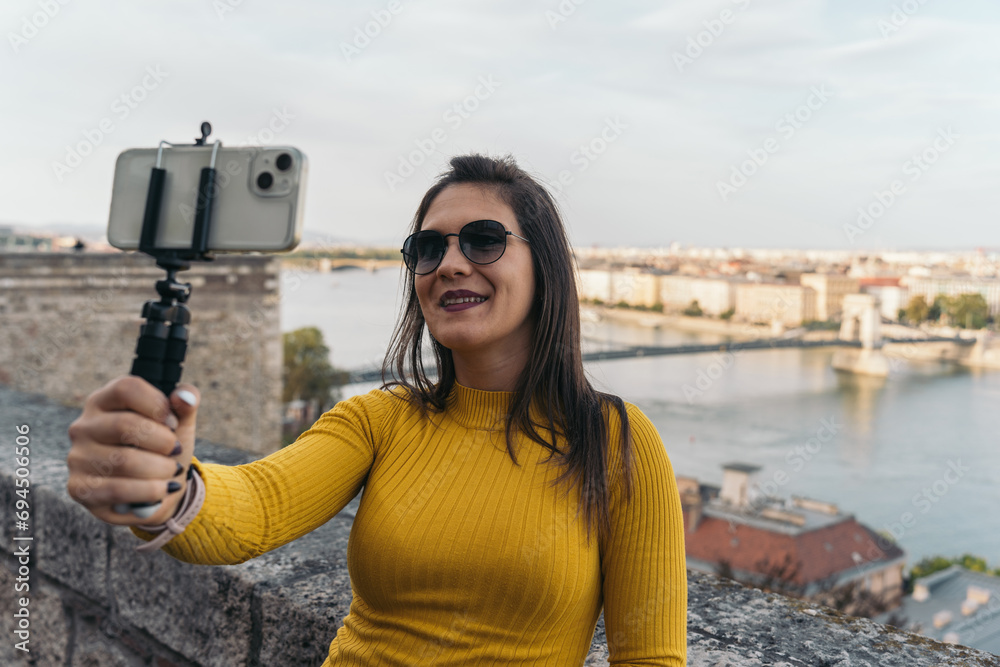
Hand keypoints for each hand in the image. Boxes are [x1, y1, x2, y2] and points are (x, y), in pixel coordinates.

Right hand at [67, 376, 199, 525]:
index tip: (173, 423)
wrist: (160, 492)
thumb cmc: (165, 451)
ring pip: (124, 461)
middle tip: (176, 451)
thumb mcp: (180, 424)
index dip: (157, 405)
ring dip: (161, 469)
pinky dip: (150, 491)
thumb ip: (185, 403)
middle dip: (163, 442)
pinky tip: (162, 489)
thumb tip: (185, 396)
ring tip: (172, 471)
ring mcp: (78, 457)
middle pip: (125, 425)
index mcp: (105, 401)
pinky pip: (118, 490)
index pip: (126, 388)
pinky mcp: (79, 488)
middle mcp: (84, 426)